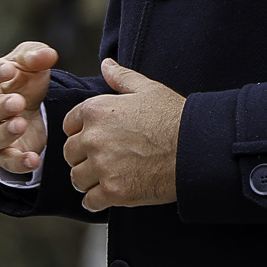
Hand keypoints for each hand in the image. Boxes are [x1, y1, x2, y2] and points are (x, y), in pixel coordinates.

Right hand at [0, 41, 58, 175]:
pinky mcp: (3, 155)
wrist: (29, 108)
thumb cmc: (21, 80)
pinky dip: (19, 162)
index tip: (9, 69)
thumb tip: (49, 55)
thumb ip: (35, 55)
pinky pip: (7, 161)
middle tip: (17, 102)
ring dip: (6, 132)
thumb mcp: (28, 63)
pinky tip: (33, 159)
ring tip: (21, 125)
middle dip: (0, 107)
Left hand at [63, 59, 183, 211]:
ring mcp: (103, 166)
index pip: (69, 125)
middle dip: (83, 158)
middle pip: (70, 153)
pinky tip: (110, 195)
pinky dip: (97, 201)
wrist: (197, 149)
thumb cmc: (175, 117)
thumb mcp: (149, 90)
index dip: (82, 132)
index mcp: (97, 110)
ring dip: (89, 181)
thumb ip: (122, 78)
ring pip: (77, 179)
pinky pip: (90, 202)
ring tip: (106, 178)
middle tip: (103, 161)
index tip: (96, 139)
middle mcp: (94, 137)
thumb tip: (106, 65)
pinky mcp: (114, 192)